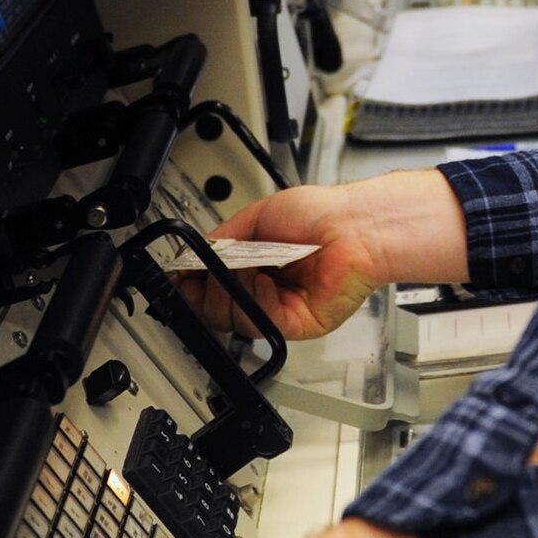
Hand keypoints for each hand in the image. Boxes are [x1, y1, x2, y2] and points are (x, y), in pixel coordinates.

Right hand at [180, 173, 469, 339]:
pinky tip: (266, 280)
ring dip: (232, 293)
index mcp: (256, 264)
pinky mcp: (297, 324)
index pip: (214, 285)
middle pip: (217, 309)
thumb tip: (192, 255)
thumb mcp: (259, 216)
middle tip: (209, 273)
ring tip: (246, 268)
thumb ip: (223, 237)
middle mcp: (267, 289)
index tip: (181, 279)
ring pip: (234, 321)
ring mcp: (281, 308)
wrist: (356, 226)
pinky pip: (262, 324)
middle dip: (206, 292)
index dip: (194, 285)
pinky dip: (257, 301)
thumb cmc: (322, 214)